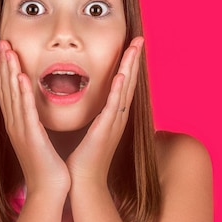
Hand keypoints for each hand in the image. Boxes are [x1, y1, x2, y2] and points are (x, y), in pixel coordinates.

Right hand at [0, 40, 70, 196]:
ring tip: (7, 51)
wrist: (48, 190)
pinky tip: (20, 77)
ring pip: (11, 95)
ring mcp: (20, 130)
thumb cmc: (46, 166)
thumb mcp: (38, 139)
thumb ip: (34, 122)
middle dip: (3, 65)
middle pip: (5, 89)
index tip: (3, 51)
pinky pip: (25, 111)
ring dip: (8, 72)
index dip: (4, 70)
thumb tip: (35, 110)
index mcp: (17, 124)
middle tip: (1, 43)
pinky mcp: (30, 137)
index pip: (7, 92)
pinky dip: (21, 93)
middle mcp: (14, 124)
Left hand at [66, 37, 143, 185]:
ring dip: (130, 68)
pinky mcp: (105, 132)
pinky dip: (118, 91)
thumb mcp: (89, 130)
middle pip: (129, 82)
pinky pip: (114, 107)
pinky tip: (121, 76)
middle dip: (134, 59)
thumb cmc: (82, 158)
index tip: (130, 45)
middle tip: (139, 38)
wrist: (82, 182)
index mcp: (112, 116)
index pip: (122, 84)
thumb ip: (92, 115)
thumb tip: (87, 101)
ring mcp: (114, 124)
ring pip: (125, 90)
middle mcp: (117, 117)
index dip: (127, 64)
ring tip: (135, 48)